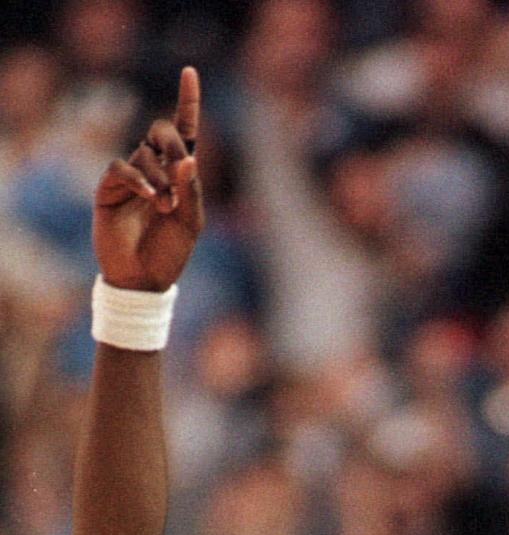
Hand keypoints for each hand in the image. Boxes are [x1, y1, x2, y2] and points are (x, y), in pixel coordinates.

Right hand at [93, 66, 202, 291]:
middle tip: (181, 169)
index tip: (189, 71)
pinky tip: (150, 198)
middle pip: (162, 130)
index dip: (187, 101)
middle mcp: (154, 168)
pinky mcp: (109, 187)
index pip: (185, 131)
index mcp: (179, 174)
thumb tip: (187, 158)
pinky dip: (139, 180)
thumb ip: (191, 190)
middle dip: (173, 142)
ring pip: (144, 153)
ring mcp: (131, 176)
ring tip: (165, 208)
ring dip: (160, 179)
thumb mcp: (191, 222)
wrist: (142, 281)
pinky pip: (122, 168)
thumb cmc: (170, 253)